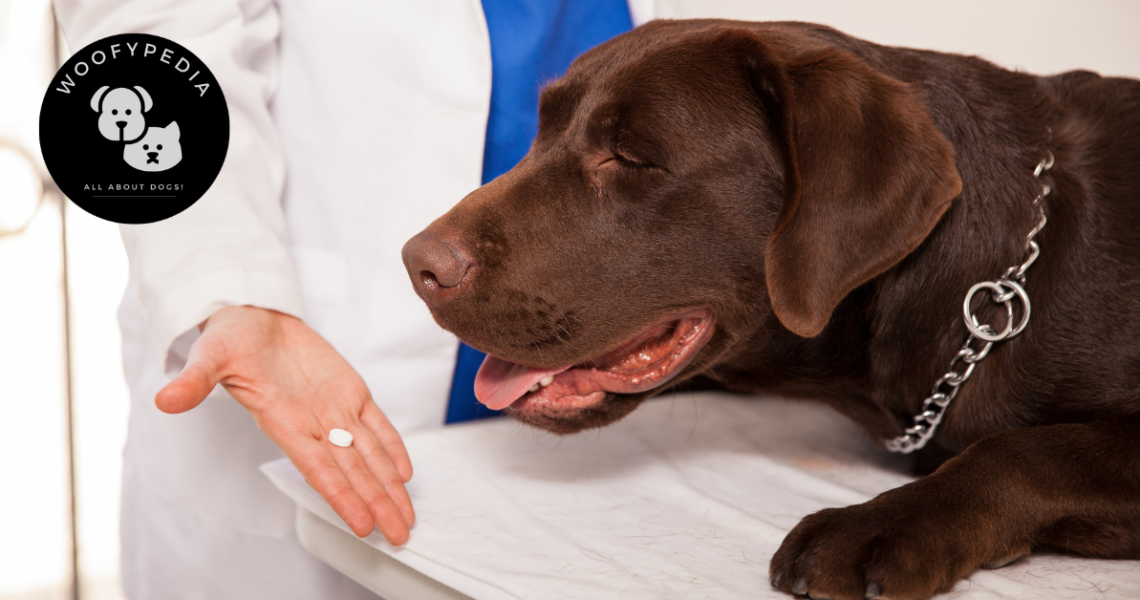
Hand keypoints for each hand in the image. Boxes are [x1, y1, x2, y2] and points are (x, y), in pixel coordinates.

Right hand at [155, 305, 414, 543]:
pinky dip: (392, 446)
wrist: (253, 316)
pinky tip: (404, 473)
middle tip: (399, 534)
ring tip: (406, 516)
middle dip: (377, 503)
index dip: (342, 496)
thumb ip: (194, 381)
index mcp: (283, 421)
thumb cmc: (231, 337)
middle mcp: (313, 423)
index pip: (318, 468)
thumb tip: (165, 400)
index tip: (362, 524)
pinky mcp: (350, 391)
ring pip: (369, 454)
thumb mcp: (210, 354)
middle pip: (352, 471)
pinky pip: (376, 424)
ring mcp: (335, 409)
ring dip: (388, 486)